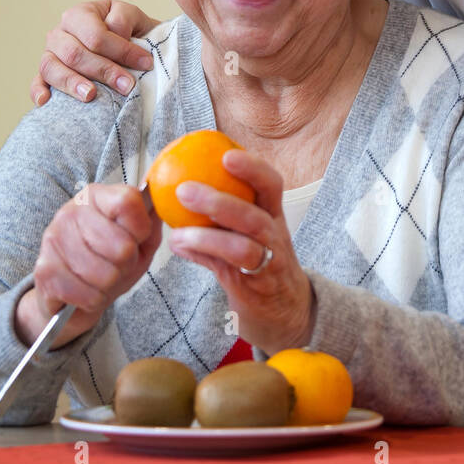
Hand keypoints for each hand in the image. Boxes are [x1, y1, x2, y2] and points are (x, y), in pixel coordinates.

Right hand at [16, 184, 162, 347]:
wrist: (71, 297)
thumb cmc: (109, 263)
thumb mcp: (139, 240)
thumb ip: (152, 222)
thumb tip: (165, 202)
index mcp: (96, 196)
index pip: (128, 202)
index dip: (141, 229)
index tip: (137, 239)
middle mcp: (71, 212)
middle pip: (121, 245)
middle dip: (126, 264)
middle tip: (117, 265)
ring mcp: (54, 240)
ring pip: (105, 273)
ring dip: (110, 285)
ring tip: (101, 279)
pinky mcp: (44, 271)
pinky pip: (87, 293)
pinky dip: (93, 300)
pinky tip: (85, 292)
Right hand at [31, 0, 159, 105]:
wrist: (128, 46)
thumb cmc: (131, 33)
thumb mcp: (135, 18)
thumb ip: (126, 19)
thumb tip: (116, 33)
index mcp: (81, 14)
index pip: (96, 34)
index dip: (121, 50)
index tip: (145, 63)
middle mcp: (61, 32)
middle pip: (74, 53)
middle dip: (103, 70)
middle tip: (127, 86)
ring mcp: (50, 53)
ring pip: (52, 67)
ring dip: (72, 83)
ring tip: (91, 96)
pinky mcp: (45, 74)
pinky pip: (36, 82)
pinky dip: (38, 91)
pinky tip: (45, 102)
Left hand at [167, 148, 315, 356]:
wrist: (287, 309)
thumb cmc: (261, 261)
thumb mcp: (247, 231)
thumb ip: (221, 215)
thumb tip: (178, 191)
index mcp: (273, 215)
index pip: (271, 185)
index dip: (253, 168)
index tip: (226, 154)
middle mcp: (275, 236)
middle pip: (254, 215)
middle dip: (220, 201)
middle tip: (184, 189)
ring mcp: (268, 263)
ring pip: (242, 247)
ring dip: (206, 237)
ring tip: (176, 232)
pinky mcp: (256, 287)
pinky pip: (228, 271)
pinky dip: (201, 257)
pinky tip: (179, 248)